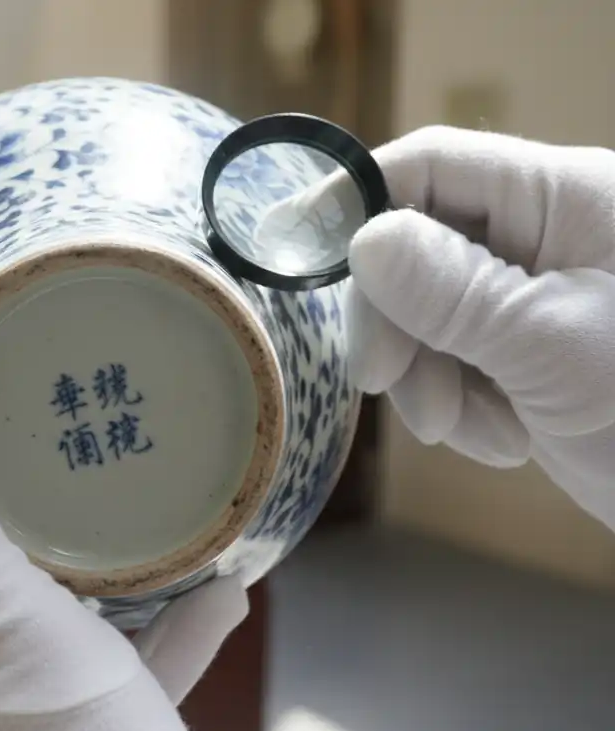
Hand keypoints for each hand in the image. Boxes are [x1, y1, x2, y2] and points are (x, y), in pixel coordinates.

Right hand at [347, 126, 614, 525]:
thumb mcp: (550, 347)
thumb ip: (450, 289)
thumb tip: (362, 240)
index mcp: (568, 200)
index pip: (434, 166)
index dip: (354, 198)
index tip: (287, 250)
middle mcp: (549, 236)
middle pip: (418, 246)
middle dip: (398, 322)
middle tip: (385, 384)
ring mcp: (539, 297)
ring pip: (427, 312)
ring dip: (429, 377)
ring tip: (474, 428)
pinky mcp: (532, 353)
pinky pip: (457, 360)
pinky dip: (462, 405)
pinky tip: (506, 438)